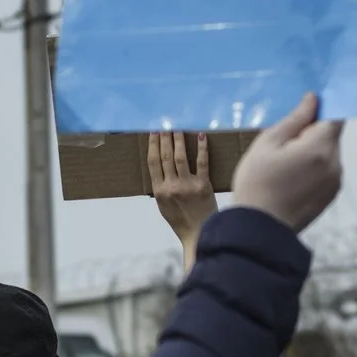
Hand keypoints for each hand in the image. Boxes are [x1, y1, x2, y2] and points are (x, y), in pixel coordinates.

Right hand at [148, 130, 216, 262]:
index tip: (153, 131)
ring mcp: (187, 185)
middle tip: (166, 122)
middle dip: (165, 137)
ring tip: (179, 126)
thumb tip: (161, 169)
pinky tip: (201, 136)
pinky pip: (202, 163)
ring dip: (179, 139)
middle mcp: (171, 186)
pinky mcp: (204, 186)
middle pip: (165, 156)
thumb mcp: (164, 206)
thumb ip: (161, 188)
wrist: (199, 234)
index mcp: (159, 191)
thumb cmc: (181, 221)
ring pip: (180, 157)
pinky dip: (201, 148)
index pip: (153, 162)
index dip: (152, 144)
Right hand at [230, 93, 343, 231]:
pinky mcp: (331, 194)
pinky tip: (291, 180)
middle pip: (331, 135)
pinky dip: (313, 168)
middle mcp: (335, 163)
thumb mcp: (268, 143)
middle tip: (282, 147)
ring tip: (284, 167)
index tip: (302, 114)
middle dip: (311, 133)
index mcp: (320, 147)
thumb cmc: (257, 183)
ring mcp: (335, 181)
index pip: (334, 115)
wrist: (259, 228)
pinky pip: (326, 170)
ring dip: (312, 151)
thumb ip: (295, 119)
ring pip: (328, 153)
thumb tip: (313, 99)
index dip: (320, 110)